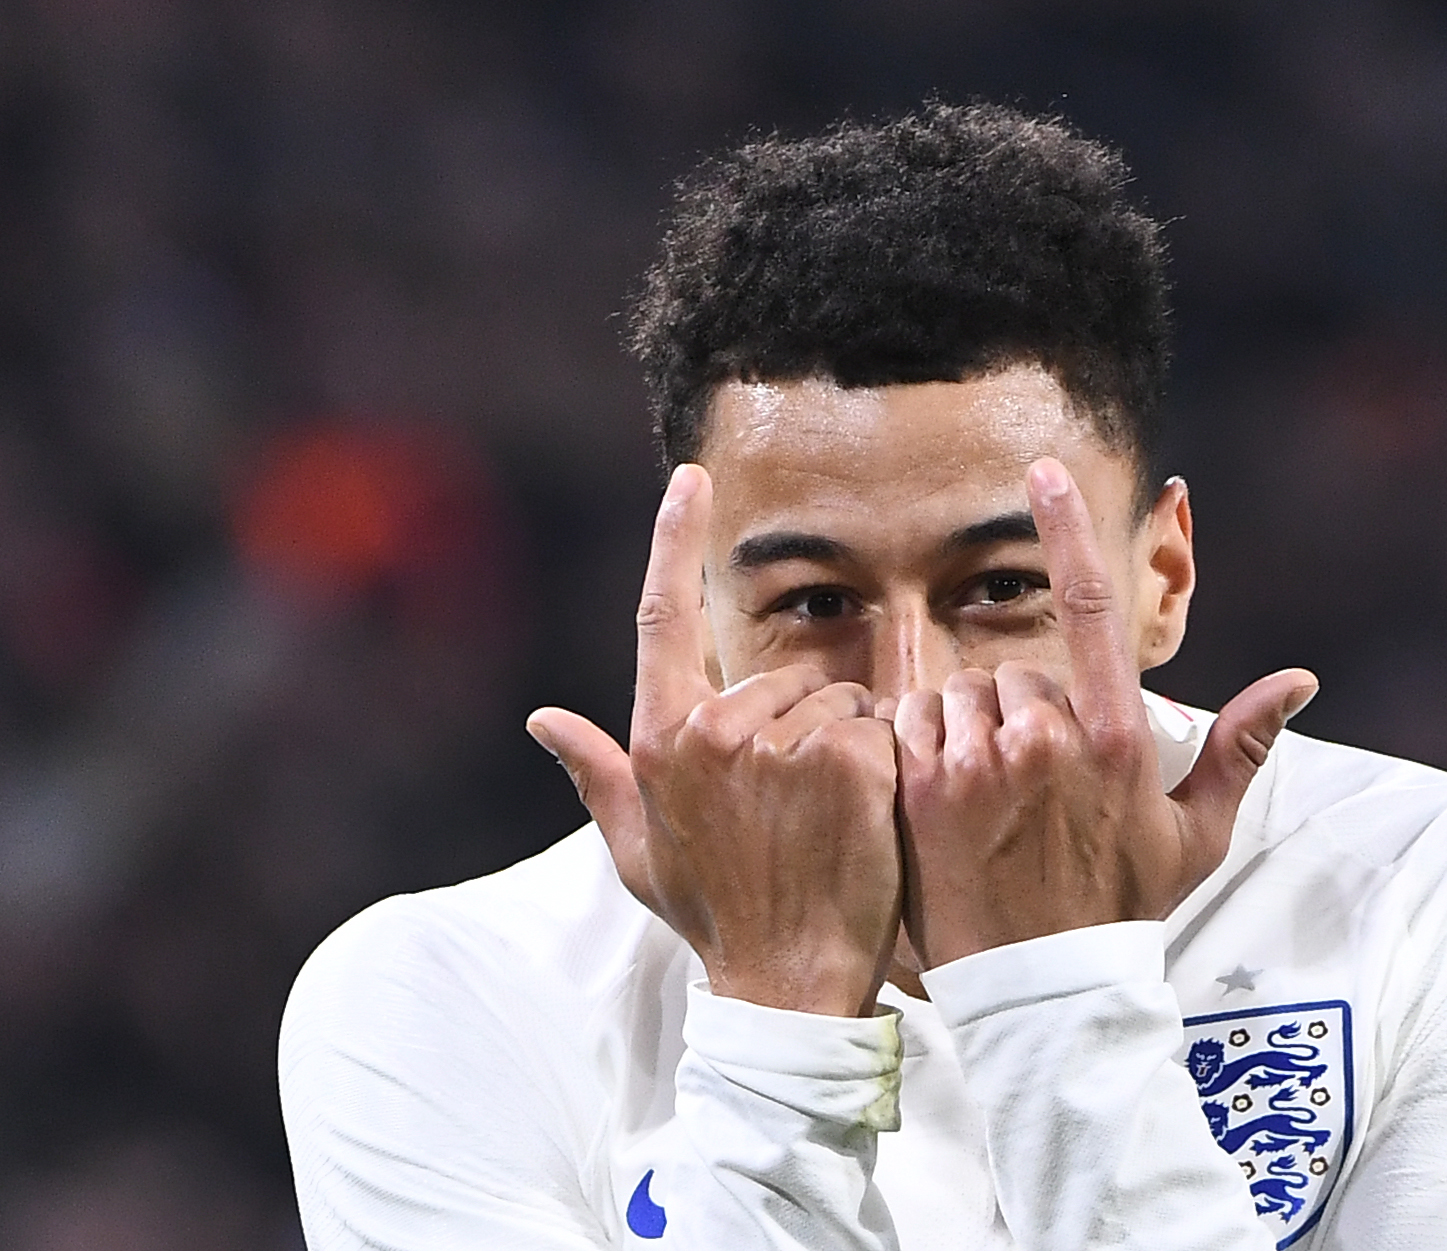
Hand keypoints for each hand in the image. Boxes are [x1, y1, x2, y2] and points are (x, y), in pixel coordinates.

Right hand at [526, 465, 903, 1016]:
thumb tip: (541, 717)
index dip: (675, 539)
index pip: (663, 617)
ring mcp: (778, 743)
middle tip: (795, 810)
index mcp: (659, 740)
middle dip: (800, 726)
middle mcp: (709, 730)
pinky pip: (877, 727)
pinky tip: (865, 819)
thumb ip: (595, 773)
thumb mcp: (639, 849)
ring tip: (826, 823)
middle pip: (780, 679)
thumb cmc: (712, 914)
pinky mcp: (845, 757)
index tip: (692, 479)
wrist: (785, 981)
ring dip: (844, 748)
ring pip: (834, 702)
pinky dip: (884, 763)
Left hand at [893, 458, 1316, 967]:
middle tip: (1028, 783)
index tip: (1042, 471)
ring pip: (961, 692)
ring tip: (987, 797)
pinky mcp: (924, 787)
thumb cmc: (1122, 908)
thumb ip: (1240, 748)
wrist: (1044, 986)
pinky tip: (944, 795)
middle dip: (1018, 710)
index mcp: (1117, 736)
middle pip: (1016, 670)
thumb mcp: (1193, 835)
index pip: (1090, 608)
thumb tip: (1300, 678)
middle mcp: (1048, 737)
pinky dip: (923, 743)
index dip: (1068, 530)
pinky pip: (913, 721)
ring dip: (969, 726)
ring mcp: (981, 761)